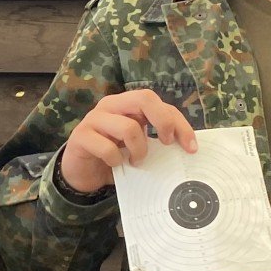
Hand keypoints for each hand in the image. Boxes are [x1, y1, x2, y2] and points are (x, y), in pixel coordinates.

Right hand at [58, 89, 198, 193]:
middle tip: (167, 144)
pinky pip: (107, 148)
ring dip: (139, 149)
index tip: (191, 147)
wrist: (80, 172)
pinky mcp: (81, 136)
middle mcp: (111, 105)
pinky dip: (116, 160)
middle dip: (163, 122)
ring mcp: (94, 119)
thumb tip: (187, 147)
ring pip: (128, 126)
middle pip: (144, 98)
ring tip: (136, 161)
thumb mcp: (138, 145)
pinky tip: (115, 164)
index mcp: (126, 104)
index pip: (158, 103)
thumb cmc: (113, 156)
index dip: (179, 123)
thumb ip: (155, 139)